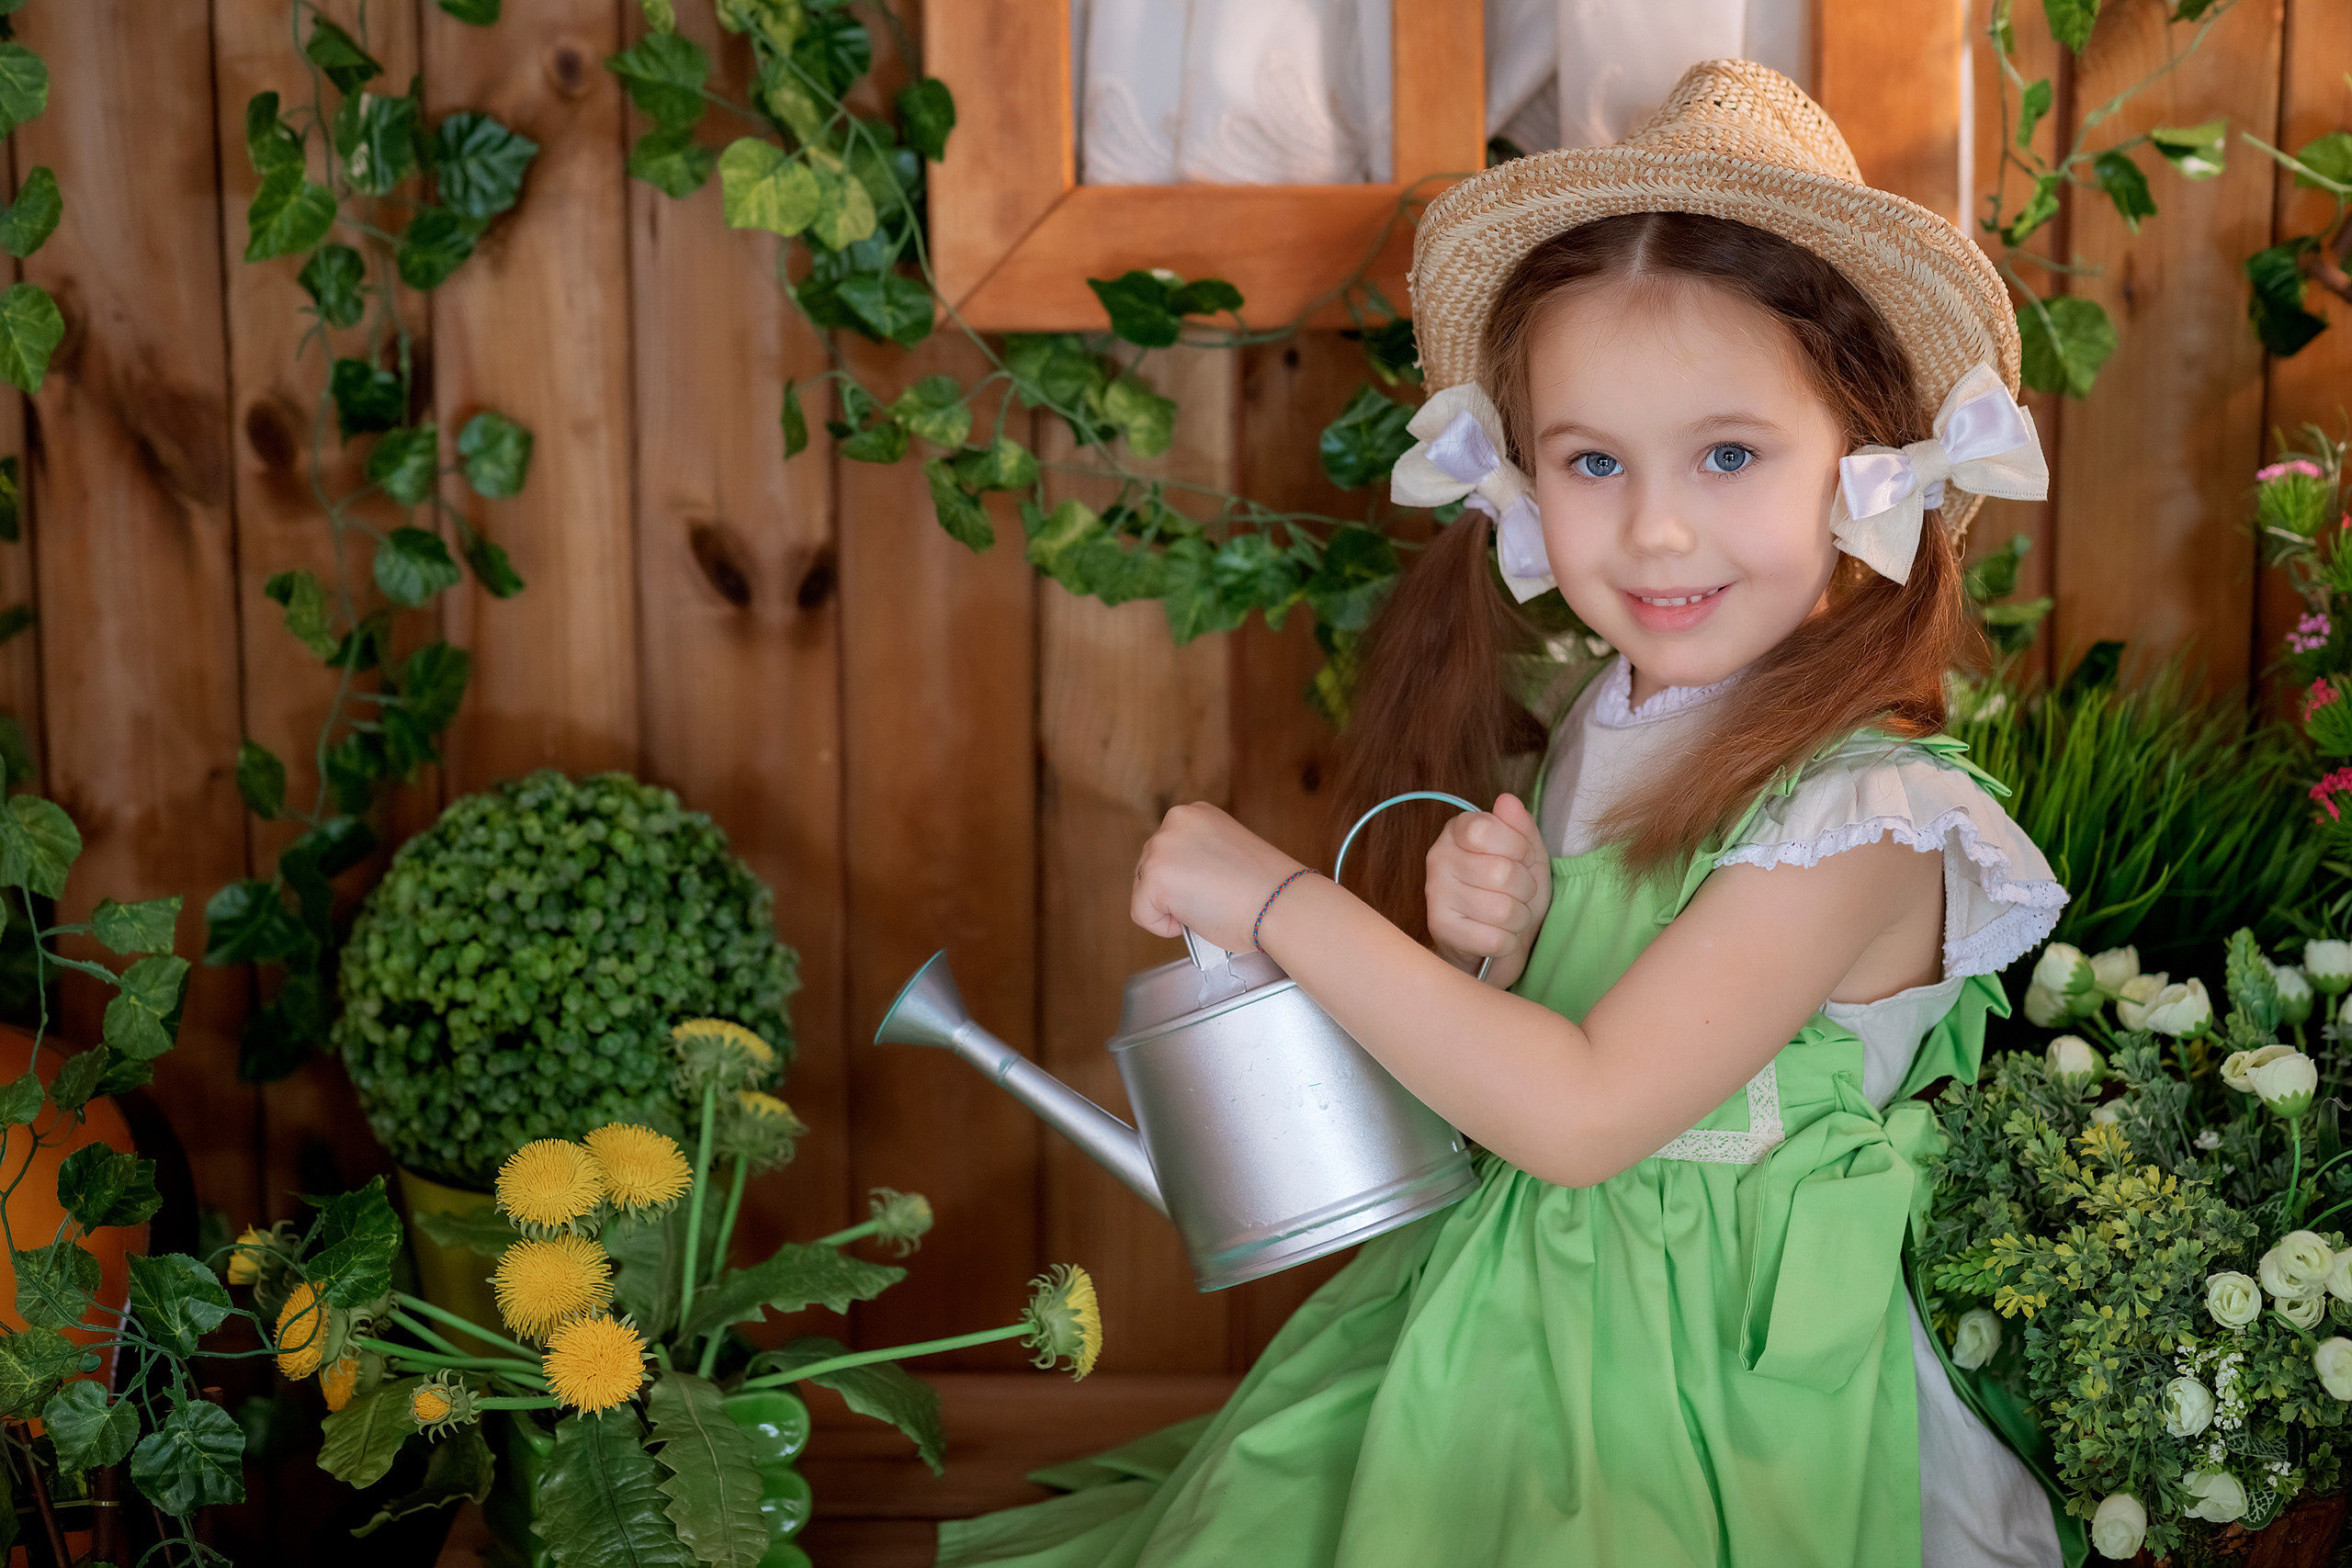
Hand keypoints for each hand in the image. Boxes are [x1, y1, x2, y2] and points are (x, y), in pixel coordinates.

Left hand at [1131, 803, 1305, 953]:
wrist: (1279, 902)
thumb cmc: (1263, 887)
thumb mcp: (1225, 851)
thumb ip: (1198, 854)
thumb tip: (1181, 878)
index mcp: (1195, 812)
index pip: (1168, 852)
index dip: (1187, 878)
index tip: (1212, 886)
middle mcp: (1174, 821)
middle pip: (1150, 868)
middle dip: (1175, 891)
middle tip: (1212, 899)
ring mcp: (1161, 847)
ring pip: (1145, 891)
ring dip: (1170, 907)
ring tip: (1207, 906)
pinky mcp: (1154, 877)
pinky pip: (1142, 914)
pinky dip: (1163, 927)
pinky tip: (1196, 918)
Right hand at [1425, 794, 1550, 988]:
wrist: (1496, 940)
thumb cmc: (1512, 891)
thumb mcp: (1527, 853)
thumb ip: (1521, 825)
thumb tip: (1507, 801)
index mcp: (1457, 831)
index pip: (1486, 829)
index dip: (1518, 847)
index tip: (1522, 858)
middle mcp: (1438, 858)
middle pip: (1501, 872)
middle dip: (1525, 889)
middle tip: (1519, 893)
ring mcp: (1435, 895)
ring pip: (1501, 909)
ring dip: (1519, 917)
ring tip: (1510, 915)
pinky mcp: (1440, 930)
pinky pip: (1494, 938)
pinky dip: (1508, 941)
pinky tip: (1498, 935)